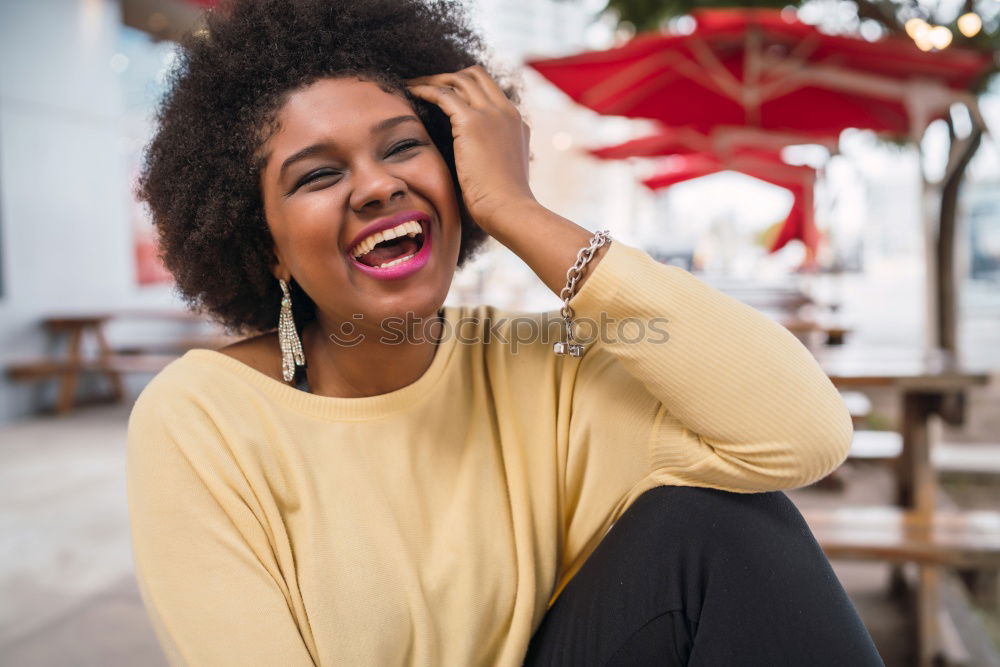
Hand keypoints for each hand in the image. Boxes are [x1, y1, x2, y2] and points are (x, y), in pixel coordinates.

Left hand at [406, 66, 535, 233]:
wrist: (509, 210)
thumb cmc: (502, 204)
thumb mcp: (501, 173)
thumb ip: (490, 158)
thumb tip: (470, 163)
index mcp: (516, 122)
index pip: (489, 91)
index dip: (464, 89)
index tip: (442, 97)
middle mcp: (506, 111)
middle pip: (475, 75)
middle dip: (447, 77)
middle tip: (423, 87)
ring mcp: (492, 113)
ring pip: (458, 78)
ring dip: (432, 80)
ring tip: (410, 88)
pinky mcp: (473, 121)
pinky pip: (443, 93)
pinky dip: (424, 90)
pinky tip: (409, 94)